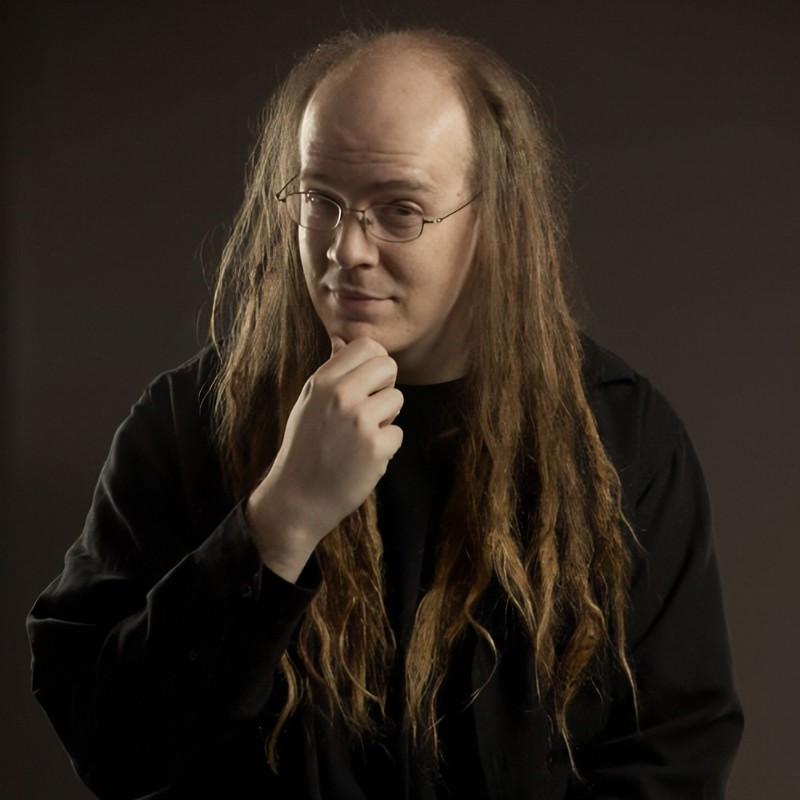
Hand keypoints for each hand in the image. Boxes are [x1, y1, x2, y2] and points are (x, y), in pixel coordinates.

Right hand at [246, 336, 403, 581]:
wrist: (298, 498)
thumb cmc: (304, 448)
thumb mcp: (308, 402)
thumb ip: (329, 370)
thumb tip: (341, 339)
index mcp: (323, 381)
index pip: (368, 346)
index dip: (374, 363)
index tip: (367, 383)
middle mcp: (341, 395)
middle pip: (389, 366)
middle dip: (385, 385)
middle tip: (369, 409)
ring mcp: (360, 421)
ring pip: (397, 399)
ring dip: (386, 418)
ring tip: (360, 437)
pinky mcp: (376, 447)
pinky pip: (398, 433)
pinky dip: (386, 447)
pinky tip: (363, 458)